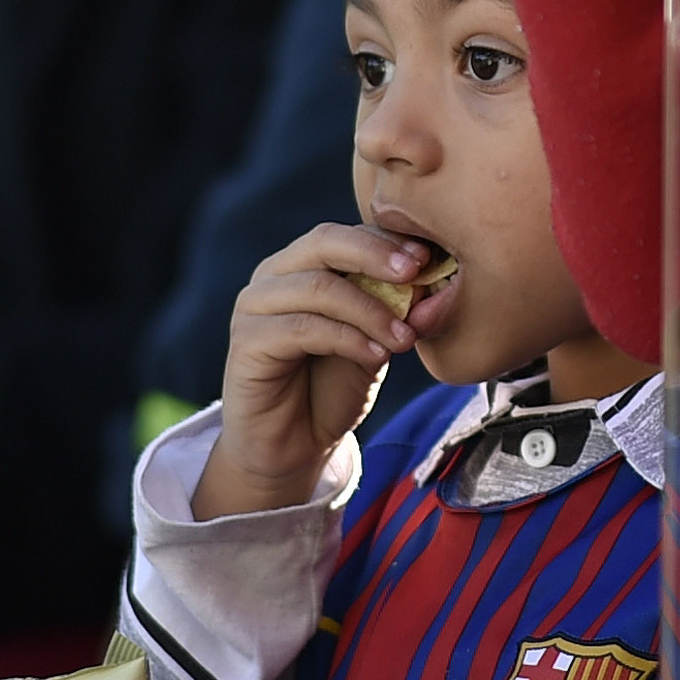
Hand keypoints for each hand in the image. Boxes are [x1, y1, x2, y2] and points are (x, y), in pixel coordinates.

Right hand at [192, 224, 429, 519]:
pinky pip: (303, 329)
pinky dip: (347, 338)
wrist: (295, 445)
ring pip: (318, 287)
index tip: (430, 256)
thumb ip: (393, 312)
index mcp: (304, 265)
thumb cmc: (333, 389)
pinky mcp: (247, 341)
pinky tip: (377, 354)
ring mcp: (256, 306)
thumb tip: (432, 288)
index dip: (387, 240)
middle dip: (376, 255)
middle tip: (416, 273)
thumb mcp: (374, 343)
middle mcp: (274, 276)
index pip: (346, 234)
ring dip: (370, 310)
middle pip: (325, 243)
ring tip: (404, 337)